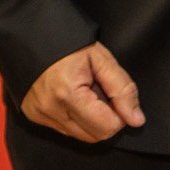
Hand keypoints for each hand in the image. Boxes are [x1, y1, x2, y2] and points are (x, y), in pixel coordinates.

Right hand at [21, 42, 145, 142]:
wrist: (33, 32)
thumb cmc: (67, 41)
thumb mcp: (101, 59)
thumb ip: (123, 89)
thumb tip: (136, 120)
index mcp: (67, 93)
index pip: (107, 128)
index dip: (118, 113)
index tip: (113, 95)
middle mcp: (50, 109)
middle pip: (95, 137)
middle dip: (103, 117)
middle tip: (97, 91)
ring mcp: (39, 114)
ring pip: (80, 136)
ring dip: (88, 119)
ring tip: (82, 91)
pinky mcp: (33, 116)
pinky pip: (64, 129)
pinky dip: (73, 117)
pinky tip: (69, 96)